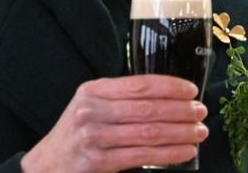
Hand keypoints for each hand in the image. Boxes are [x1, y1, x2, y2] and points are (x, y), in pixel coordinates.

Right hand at [20, 75, 208, 172]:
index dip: (169, 86)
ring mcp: (94, 136)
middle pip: (147, 108)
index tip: (191, 90)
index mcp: (93, 91)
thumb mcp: (89, 107)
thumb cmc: (75, 135)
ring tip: (199, 132)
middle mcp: (92, 110)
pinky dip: (169, 154)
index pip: (138, 84)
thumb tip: (165, 97)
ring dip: (180, 132)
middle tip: (201, 112)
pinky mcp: (98, 161)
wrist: (46, 166)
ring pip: (148, 132)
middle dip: (180, 110)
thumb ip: (118, 99)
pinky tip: (185, 152)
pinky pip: (142, 156)